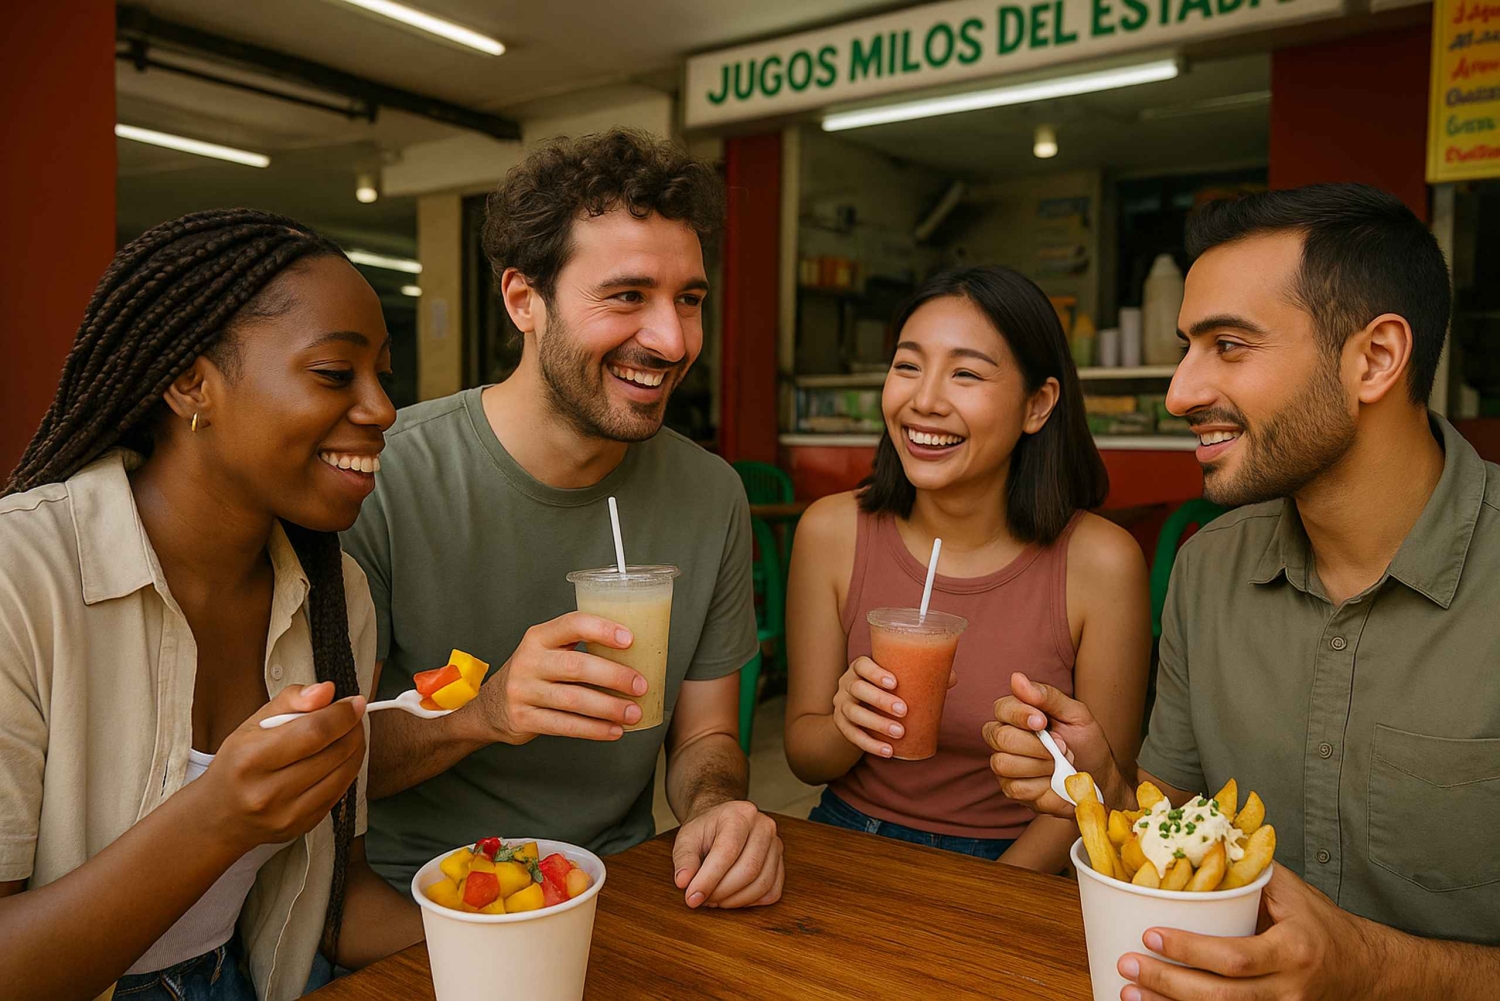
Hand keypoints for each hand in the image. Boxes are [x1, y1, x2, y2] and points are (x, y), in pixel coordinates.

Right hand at [197, 681, 366, 854]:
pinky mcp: (302, 826)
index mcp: (251, 759)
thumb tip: (326, 690)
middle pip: (333, 752)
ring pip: (343, 773)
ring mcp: (287, 814)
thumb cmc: (238, 763)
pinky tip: (339, 758)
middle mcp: (268, 792)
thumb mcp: (252, 723)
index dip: (342, 715)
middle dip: (352, 729)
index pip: (313, 732)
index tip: (354, 703)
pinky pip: (340, 792)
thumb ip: (291, 700)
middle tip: (353, 716)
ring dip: (355, 748)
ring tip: (349, 734)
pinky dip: (347, 770)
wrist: (220, 816)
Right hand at [467, 612, 647, 745]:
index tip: (630, 640)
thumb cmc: (535, 673)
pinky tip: (613, 731)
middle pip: (577, 666)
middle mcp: (529, 661)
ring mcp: (523, 691)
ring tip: (633, 713)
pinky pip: (564, 725)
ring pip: (573, 700)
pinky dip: (593, 729)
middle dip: (614, 676)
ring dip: (608, 707)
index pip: (572, 624)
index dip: (602, 629)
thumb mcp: (547, 651)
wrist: (491, 706)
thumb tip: (635, 655)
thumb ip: (579, 647)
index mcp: (539, 637)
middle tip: (640, 686)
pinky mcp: (523, 718)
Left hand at [670, 800, 782, 909]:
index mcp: (739, 814)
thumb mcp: (686, 838)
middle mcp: (763, 826)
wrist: (723, 822)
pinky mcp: (781, 863)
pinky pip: (772, 892)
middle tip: (702, 899)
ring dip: (735, 901)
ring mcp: (776, 844)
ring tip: (714, 899)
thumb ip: (684, 859)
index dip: (708, 879)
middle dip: (721, 892)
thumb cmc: (706, 830)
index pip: (727, 852)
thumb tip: (683, 882)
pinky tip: (732, 898)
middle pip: (748, 870)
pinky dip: (751, 902)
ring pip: (762, 884)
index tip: (691, 897)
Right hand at [833, 656, 956, 758]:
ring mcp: (841, 704)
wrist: (858, 709)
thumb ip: (921, 677)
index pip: (862, 665)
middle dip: (880, 700)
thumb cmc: (885, 690)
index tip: (895, 683)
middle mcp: (847, 684)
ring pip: (853, 712)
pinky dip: (869, 744)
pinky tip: (887, 751)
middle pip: (858, 688)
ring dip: (877, 724)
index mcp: (860, 668)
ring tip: (900, 733)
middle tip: (904, 711)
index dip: (875, 672)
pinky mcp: (841, 725)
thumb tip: (951, 678)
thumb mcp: (898, 680)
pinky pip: (851, 735)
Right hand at [983, 672, 1118, 816]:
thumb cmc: (1086, 743)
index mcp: (1018, 714)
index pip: (1002, 708)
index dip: (1020, 715)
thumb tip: (1017, 678)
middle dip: (1035, 745)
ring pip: (1004, 764)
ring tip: (1060, 764)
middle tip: (1062, 747)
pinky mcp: (1012, 789)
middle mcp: (1005, 738)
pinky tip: (1054, 781)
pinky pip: (1016, 788)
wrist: (1101, 779)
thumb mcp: (1076, 714)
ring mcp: (1006, 765)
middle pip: (1000, 737)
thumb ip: (1047, 696)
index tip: (1043, 722)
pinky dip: (1042, 786)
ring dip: (1039, 766)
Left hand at [1118, 865, 1377, 999]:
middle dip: (1168, 982)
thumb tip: (1193, 841)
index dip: (1191, 950)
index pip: (1236, 957)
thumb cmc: (1319, 923)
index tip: (1150, 933)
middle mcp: (1289, 989)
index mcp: (1293, 950)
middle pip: (1222, 997)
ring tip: (1129, 993)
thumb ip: (1246, 870)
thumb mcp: (1291, 892)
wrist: (1365, 970)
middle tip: (1127, 964)